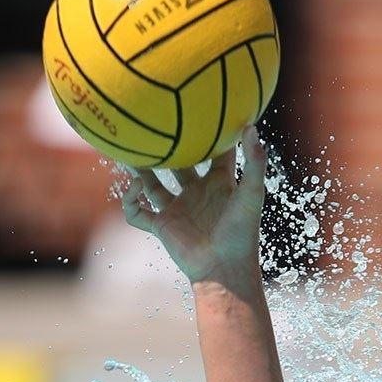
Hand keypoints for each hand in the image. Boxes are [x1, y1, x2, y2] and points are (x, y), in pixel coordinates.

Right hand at [117, 129, 268, 294]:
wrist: (223, 269)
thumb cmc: (242, 233)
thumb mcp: (251, 194)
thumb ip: (254, 162)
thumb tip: (250, 126)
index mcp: (220, 185)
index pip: (215, 154)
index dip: (212, 135)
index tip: (204, 111)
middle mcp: (197, 194)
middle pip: (180, 165)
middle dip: (170, 149)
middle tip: (156, 126)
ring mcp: (178, 209)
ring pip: (153, 184)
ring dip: (140, 170)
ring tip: (127, 150)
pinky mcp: (163, 226)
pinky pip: (137, 212)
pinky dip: (130, 200)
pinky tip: (134, 187)